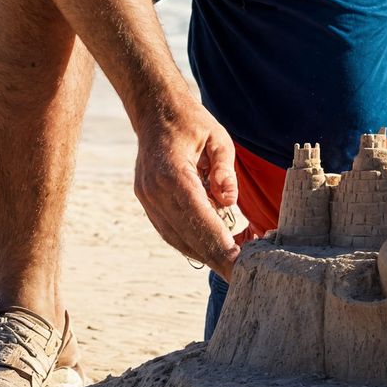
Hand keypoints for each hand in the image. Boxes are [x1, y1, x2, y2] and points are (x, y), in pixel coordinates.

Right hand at [133, 99, 242, 277]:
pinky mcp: (146, 201)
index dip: (219, 242)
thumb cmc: (191, 122)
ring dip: (203, 253)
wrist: (155, 111)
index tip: (238, 262)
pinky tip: (211, 249)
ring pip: (176, 237)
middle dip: (215, 257)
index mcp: (172, 174)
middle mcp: (154, 191)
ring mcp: (147, 197)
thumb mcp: (218, 138)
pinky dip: (190, 242)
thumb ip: (224, 172)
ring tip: (230, 265)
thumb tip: (229, 204)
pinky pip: (169, 229)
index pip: (199, 217)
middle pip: (187, 234)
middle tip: (240, 276)